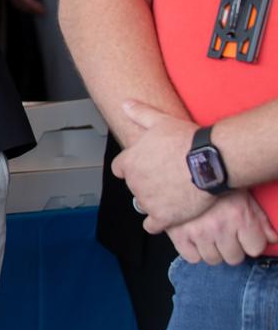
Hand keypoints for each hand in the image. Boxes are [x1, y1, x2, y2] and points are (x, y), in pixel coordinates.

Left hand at [113, 100, 210, 231]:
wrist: (209, 161)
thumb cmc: (186, 140)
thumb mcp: (160, 121)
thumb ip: (140, 113)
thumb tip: (125, 104)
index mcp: (129, 161)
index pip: (120, 169)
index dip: (131, 168)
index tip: (143, 168)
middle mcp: (134, 182)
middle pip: (134, 187)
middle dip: (146, 184)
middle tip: (164, 179)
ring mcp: (148, 200)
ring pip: (143, 204)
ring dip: (153, 202)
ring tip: (170, 195)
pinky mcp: (164, 216)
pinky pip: (152, 225)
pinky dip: (157, 223)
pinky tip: (165, 219)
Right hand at [166, 189, 275, 264]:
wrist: (186, 168)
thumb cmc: (216, 181)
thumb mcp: (244, 196)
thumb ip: (260, 220)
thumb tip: (272, 239)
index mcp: (239, 216)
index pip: (255, 249)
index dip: (251, 242)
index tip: (244, 235)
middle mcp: (219, 227)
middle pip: (234, 258)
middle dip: (231, 247)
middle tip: (225, 234)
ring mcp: (197, 232)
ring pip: (213, 259)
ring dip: (212, 249)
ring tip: (208, 234)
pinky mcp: (178, 234)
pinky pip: (192, 257)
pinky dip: (193, 250)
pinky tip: (194, 237)